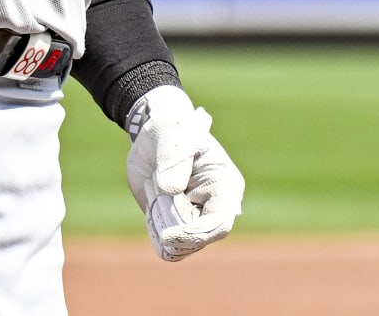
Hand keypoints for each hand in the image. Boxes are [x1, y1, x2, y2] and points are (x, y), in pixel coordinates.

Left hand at [125, 85, 244, 261]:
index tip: (166, 236)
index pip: (218, 224)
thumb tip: (170, 189)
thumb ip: (173, 159)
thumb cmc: (171, 130)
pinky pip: (166, 247)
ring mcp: (198, 221)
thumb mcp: (174, 134)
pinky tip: (152, 201)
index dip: (194, 235)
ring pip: (179, 247)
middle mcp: (216, 209)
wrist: (154, 138)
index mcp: (226, 186)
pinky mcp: (179, 228)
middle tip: (155, 186)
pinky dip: (153, 230)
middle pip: (196, 240)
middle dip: (170, 225)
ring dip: (159, 223)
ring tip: (156, 184)